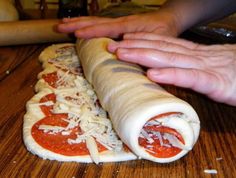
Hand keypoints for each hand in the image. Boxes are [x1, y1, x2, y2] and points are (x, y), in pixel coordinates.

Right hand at [57, 11, 178, 38]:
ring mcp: (118, 22)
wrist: (168, 20)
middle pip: (95, 22)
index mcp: (128, 26)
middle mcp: (120, 22)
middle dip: (76, 25)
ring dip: (78, 22)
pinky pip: (99, 24)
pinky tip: (80, 26)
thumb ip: (144, 49)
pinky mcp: (117, 25)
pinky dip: (87, 24)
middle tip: (59, 27)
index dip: (91, 32)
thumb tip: (124, 55)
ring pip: (95, 21)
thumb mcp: (158, 42)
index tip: (76, 34)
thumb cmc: (164, 31)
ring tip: (64, 24)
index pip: (106, 28)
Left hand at [108, 32, 235, 105]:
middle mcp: (196, 57)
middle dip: (134, 46)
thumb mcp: (208, 68)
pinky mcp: (216, 83)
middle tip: (111, 45)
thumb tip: (167, 69)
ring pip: (170, 59)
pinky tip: (153, 74)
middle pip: (160, 49)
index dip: (142, 41)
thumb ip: (189, 68)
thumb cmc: (235, 74)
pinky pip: (191, 78)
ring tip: (123, 53)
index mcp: (194, 55)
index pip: (164, 44)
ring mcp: (205, 68)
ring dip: (144, 55)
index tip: (123, 40)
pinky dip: (171, 74)